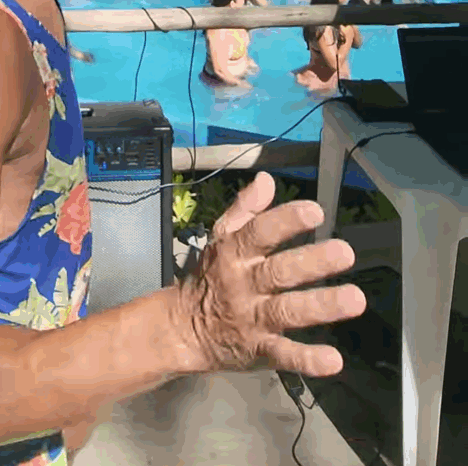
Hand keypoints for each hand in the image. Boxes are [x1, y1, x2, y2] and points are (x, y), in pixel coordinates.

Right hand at [175, 173, 364, 375]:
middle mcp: (243, 284)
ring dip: (321, 306)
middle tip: (345, 253)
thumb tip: (268, 179)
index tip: (316, 212)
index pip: (259, 233)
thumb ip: (245, 209)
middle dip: (312, 262)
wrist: (184, 328)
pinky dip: (307, 360)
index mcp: (234, 253)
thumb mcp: (221, 237)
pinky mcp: (259, 350)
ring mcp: (252, 319)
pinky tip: (334, 360)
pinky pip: (283, 355)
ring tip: (356, 299)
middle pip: (279, 272)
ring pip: (287, 311)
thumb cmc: (212, 275)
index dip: (286, 221)